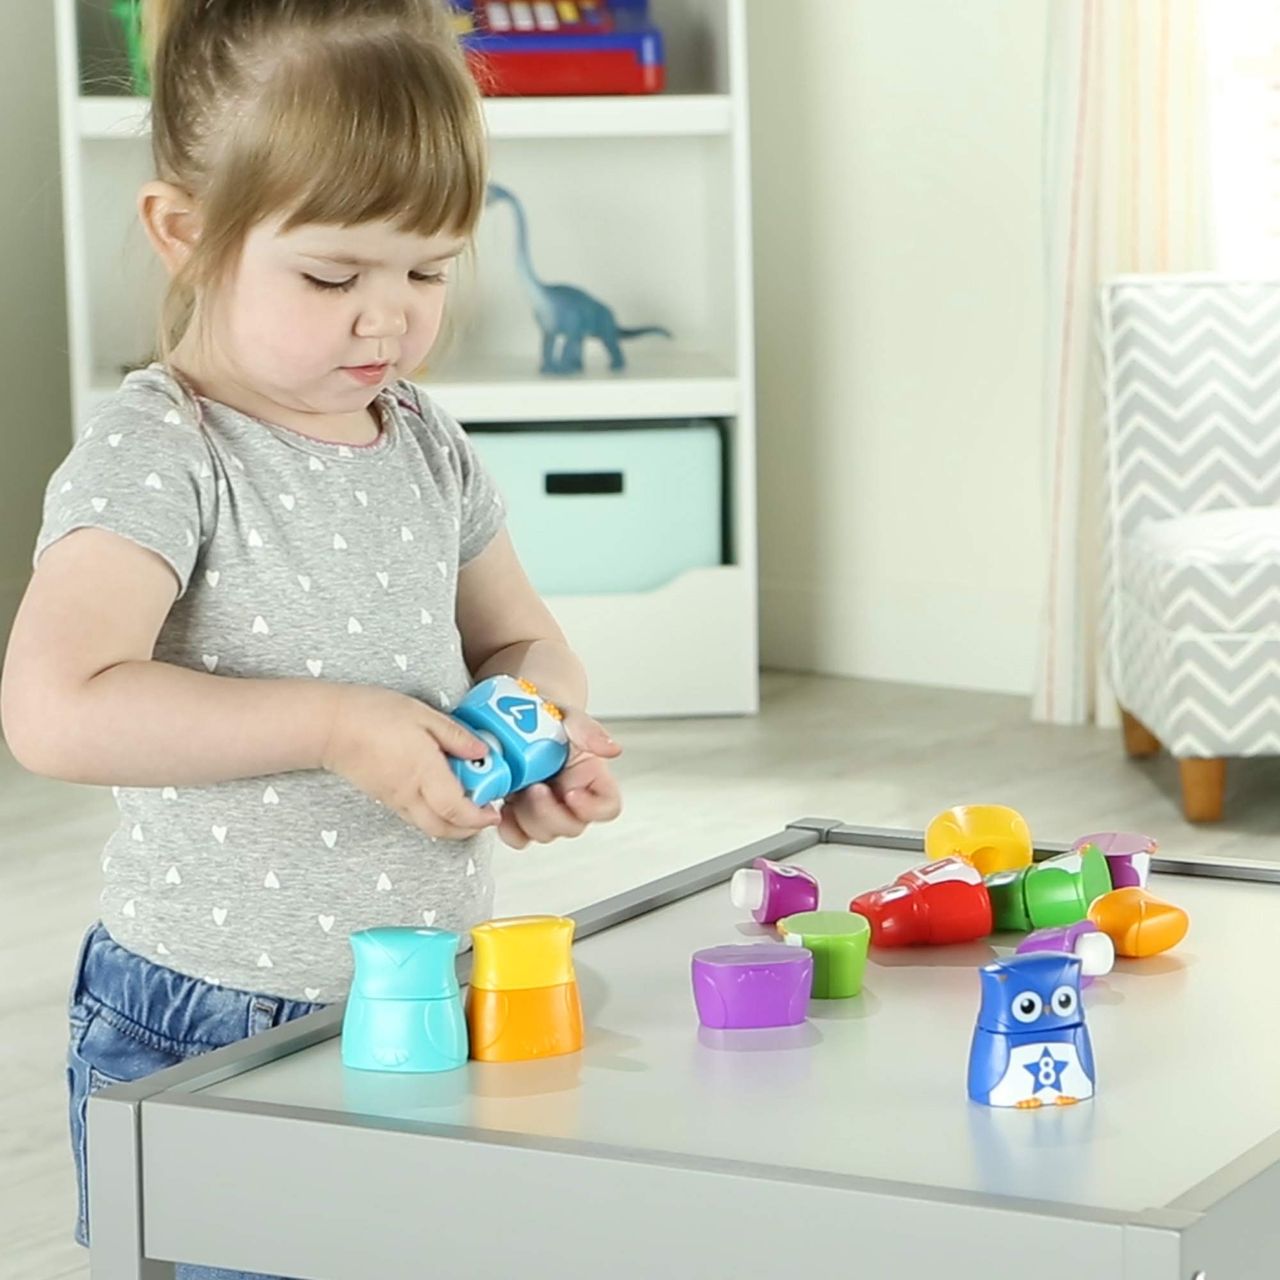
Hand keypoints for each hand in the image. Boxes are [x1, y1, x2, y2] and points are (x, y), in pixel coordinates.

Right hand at [321, 684, 500, 839]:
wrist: (329, 726)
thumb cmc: (373, 714)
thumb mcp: (423, 714)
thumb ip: (455, 735)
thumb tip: (483, 751)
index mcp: (424, 772)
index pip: (458, 809)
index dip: (480, 817)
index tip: (494, 810)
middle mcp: (410, 793)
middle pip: (445, 828)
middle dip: (470, 828)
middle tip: (486, 812)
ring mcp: (395, 799)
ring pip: (429, 825)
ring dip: (453, 823)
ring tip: (467, 800)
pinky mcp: (384, 798)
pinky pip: (415, 816)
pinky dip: (434, 814)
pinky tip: (441, 793)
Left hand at [497, 707, 621, 849]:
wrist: (515, 714)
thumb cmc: (546, 717)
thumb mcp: (568, 716)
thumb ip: (589, 731)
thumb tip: (611, 749)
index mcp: (590, 776)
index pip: (607, 807)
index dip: (591, 808)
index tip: (571, 792)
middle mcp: (570, 797)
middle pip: (572, 826)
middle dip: (549, 812)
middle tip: (535, 788)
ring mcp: (544, 807)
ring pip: (544, 833)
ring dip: (527, 817)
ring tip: (518, 790)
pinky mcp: (519, 813)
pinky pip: (517, 836)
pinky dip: (508, 827)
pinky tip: (504, 806)